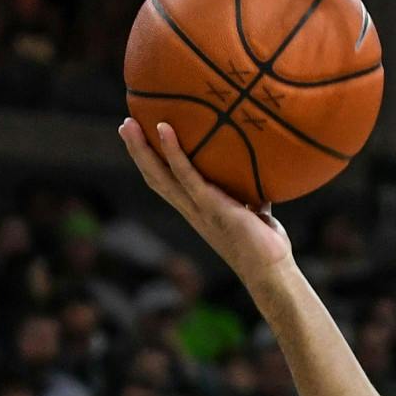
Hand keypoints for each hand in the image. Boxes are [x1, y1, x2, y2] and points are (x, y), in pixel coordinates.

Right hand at [119, 119, 293, 290]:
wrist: (270, 271)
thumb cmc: (265, 243)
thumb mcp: (254, 210)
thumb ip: (250, 192)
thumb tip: (260, 171)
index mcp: (197, 210)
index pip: (166, 184)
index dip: (151, 163)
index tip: (140, 139)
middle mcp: (191, 210)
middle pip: (155, 177)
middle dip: (137, 152)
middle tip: (125, 125)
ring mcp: (199, 209)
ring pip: (161, 176)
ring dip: (142, 149)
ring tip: (129, 124)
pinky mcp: (212, 207)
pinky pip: (187, 175)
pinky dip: (173, 152)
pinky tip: (164, 130)